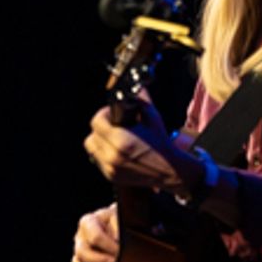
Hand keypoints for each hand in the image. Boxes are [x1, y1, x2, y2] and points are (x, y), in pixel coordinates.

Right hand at [72, 205, 118, 261]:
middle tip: (116, 261)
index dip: (109, 247)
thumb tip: (116, 240)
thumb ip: (118, 228)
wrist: (119, 227)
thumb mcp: (120, 219)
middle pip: (82, 252)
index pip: (95, 237)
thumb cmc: (120, 221)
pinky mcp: (81, 261)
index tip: (120, 250)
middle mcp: (80, 235)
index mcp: (88, 222)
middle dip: (101, 261)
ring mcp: (78, 249)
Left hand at [83, 102, 197, 193]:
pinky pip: (98, 160)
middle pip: (92, 136)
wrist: (169, 170)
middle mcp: (113, 155)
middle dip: (100, 128)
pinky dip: (103, 153)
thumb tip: (137, 86)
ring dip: (99, 141)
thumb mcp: (153, 118)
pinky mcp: (110, 176)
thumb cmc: (161, 144)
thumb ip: (142, 100)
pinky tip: (115, 149)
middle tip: (112, 125)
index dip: (103, 114)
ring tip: (112, 137)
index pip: (96, 122)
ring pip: (92, 148)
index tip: (110, 113)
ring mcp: (110, 167)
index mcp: (122, 140)